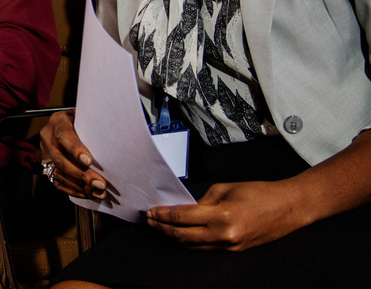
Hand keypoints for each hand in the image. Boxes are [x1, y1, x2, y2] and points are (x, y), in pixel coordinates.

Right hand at [37, 109, 108, 199]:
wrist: (70, 124)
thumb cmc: (84, 121)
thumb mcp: (88, 117)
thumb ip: (94, 126)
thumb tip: (116, 138)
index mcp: (58, 121)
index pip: (63, 134)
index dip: (75, 149)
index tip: (89, 161)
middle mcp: (48, 137)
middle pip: (60, 159)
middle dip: (81, 174)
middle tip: (100, 183)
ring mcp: (46, 153)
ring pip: (58, 173)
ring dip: (79, 185)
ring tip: (98, 191)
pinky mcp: (48, 166)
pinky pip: (58, 182)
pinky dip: (74, 190)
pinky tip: (89, 193)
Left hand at [147, 180, 307, 250]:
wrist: (288, 207)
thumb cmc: (260, 193)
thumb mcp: (224, 189)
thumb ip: (202, 201)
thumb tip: (184, 208)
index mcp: (222, 216)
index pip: (182, 217)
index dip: (163, 215)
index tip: (151, 211)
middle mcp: (225, 235)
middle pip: (183, 236)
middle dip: (163, 228)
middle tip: (150, 220)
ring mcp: (230, 246)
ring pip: (193, 245)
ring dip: (175, 237)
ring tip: (162, 227)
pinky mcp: (235, 250)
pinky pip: (206, 248)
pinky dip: (191, 241)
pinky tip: (182, 233)